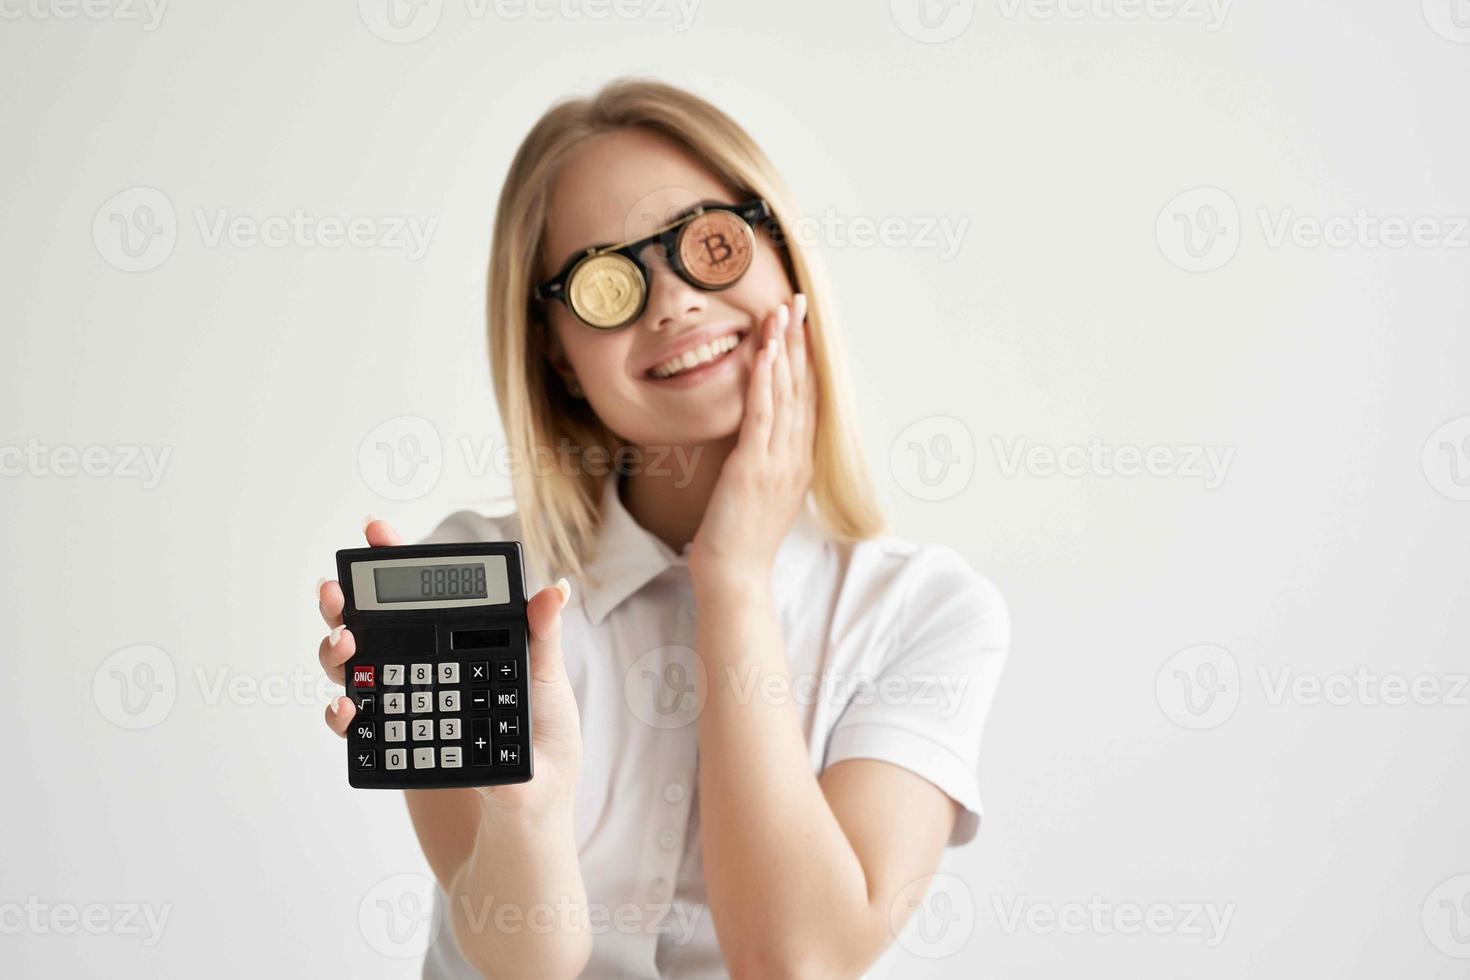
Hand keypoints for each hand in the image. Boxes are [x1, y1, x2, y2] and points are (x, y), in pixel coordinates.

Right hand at [317, 519, 583, 814]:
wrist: (520, 846)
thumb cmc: (549, 773)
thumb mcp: (550, 700)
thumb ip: (541, 645)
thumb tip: (554, 588)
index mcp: (471, 651)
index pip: (435, 597)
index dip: (401, 562)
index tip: (374, 532)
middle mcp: (434, 674)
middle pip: (380, 626)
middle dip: (348, 602)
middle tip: (335, 594)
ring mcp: (410, 711)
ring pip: (358, 668)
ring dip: (337, 651)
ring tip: (342, 648)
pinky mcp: (396, 751)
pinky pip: (357, 724)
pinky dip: (342, 713)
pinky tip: (348, 710)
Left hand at [688, 292, 814, 587]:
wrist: (736, 575)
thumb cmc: (741, 538)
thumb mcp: (764, 492)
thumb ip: (770, 459)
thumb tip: (763, 433)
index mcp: (800, 461)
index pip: (808, 399)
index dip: (807, 359)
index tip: (804, 326)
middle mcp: (796, 456)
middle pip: (802, 387)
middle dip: (799, 342)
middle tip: (798, 302)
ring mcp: (778, 461)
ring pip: (784, 394)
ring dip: (782, 350)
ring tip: (781, 313)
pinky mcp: (753, 467)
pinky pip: (761, 414)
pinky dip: (763, 380)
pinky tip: (763, 353)